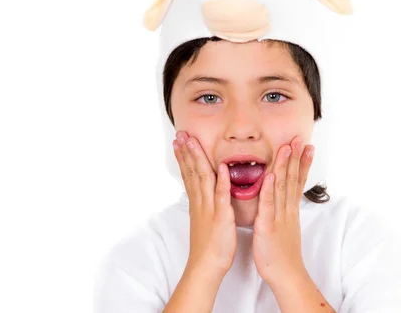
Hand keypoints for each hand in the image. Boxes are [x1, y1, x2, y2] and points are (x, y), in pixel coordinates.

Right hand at [173, 130, 237, 276]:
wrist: (206, 266)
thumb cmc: (209, 245)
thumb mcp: (204, 219)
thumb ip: (204, 203)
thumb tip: (203, 192)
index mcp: (198, 202)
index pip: (189, 174)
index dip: (184, 156)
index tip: (179, 141)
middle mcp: (200, 201)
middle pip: (191, 171)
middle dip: (186, 151)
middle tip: (180, 133)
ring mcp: (209, 207)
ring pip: (202, 178)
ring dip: (197, 159)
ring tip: (192, 141)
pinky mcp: (220, 216)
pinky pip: (220, 196)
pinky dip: (220, 181)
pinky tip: (221, 167)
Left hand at [252, 136, 314, 285]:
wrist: (286, 275)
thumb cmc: (283, 253)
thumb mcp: (286, 227)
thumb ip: (285, 211)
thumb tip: (286, 199)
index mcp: (290, 210)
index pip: (298, 181)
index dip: (302, 163)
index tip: (306, 146)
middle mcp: (287, 210)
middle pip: (293, 179)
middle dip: (296, 158)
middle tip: (300, 139)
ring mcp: (279, 217)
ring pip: (282, 187)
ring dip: (284, 166)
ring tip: (287, 148)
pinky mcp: (268, 226)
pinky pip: (268, 205)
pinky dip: (269, 189)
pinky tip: (270, 175)